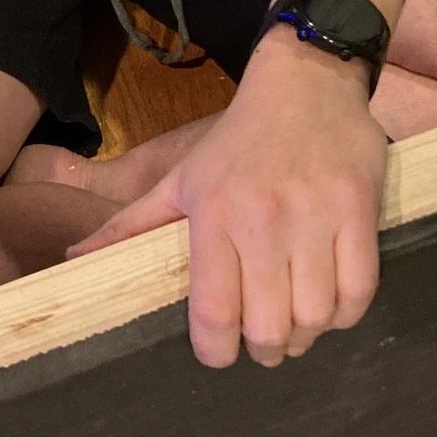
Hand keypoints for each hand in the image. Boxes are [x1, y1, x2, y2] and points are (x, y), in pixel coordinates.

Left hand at [68, 32, 386, 367]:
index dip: (214, 351)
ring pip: (315, 316)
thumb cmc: (238, 140)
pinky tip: (330, 307)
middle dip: (263, 351)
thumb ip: (129, 226)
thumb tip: (76, 259)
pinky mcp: (359, 212)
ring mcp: (315, 218)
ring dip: (305, 336)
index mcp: (213, 216)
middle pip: (267, 326)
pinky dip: (346, 314)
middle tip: (261, 345)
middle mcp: (263, 222)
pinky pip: (359, 290)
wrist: (305, 82)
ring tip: (295, 327)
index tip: (217, 354)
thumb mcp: (179, 178)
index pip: (213, 311)